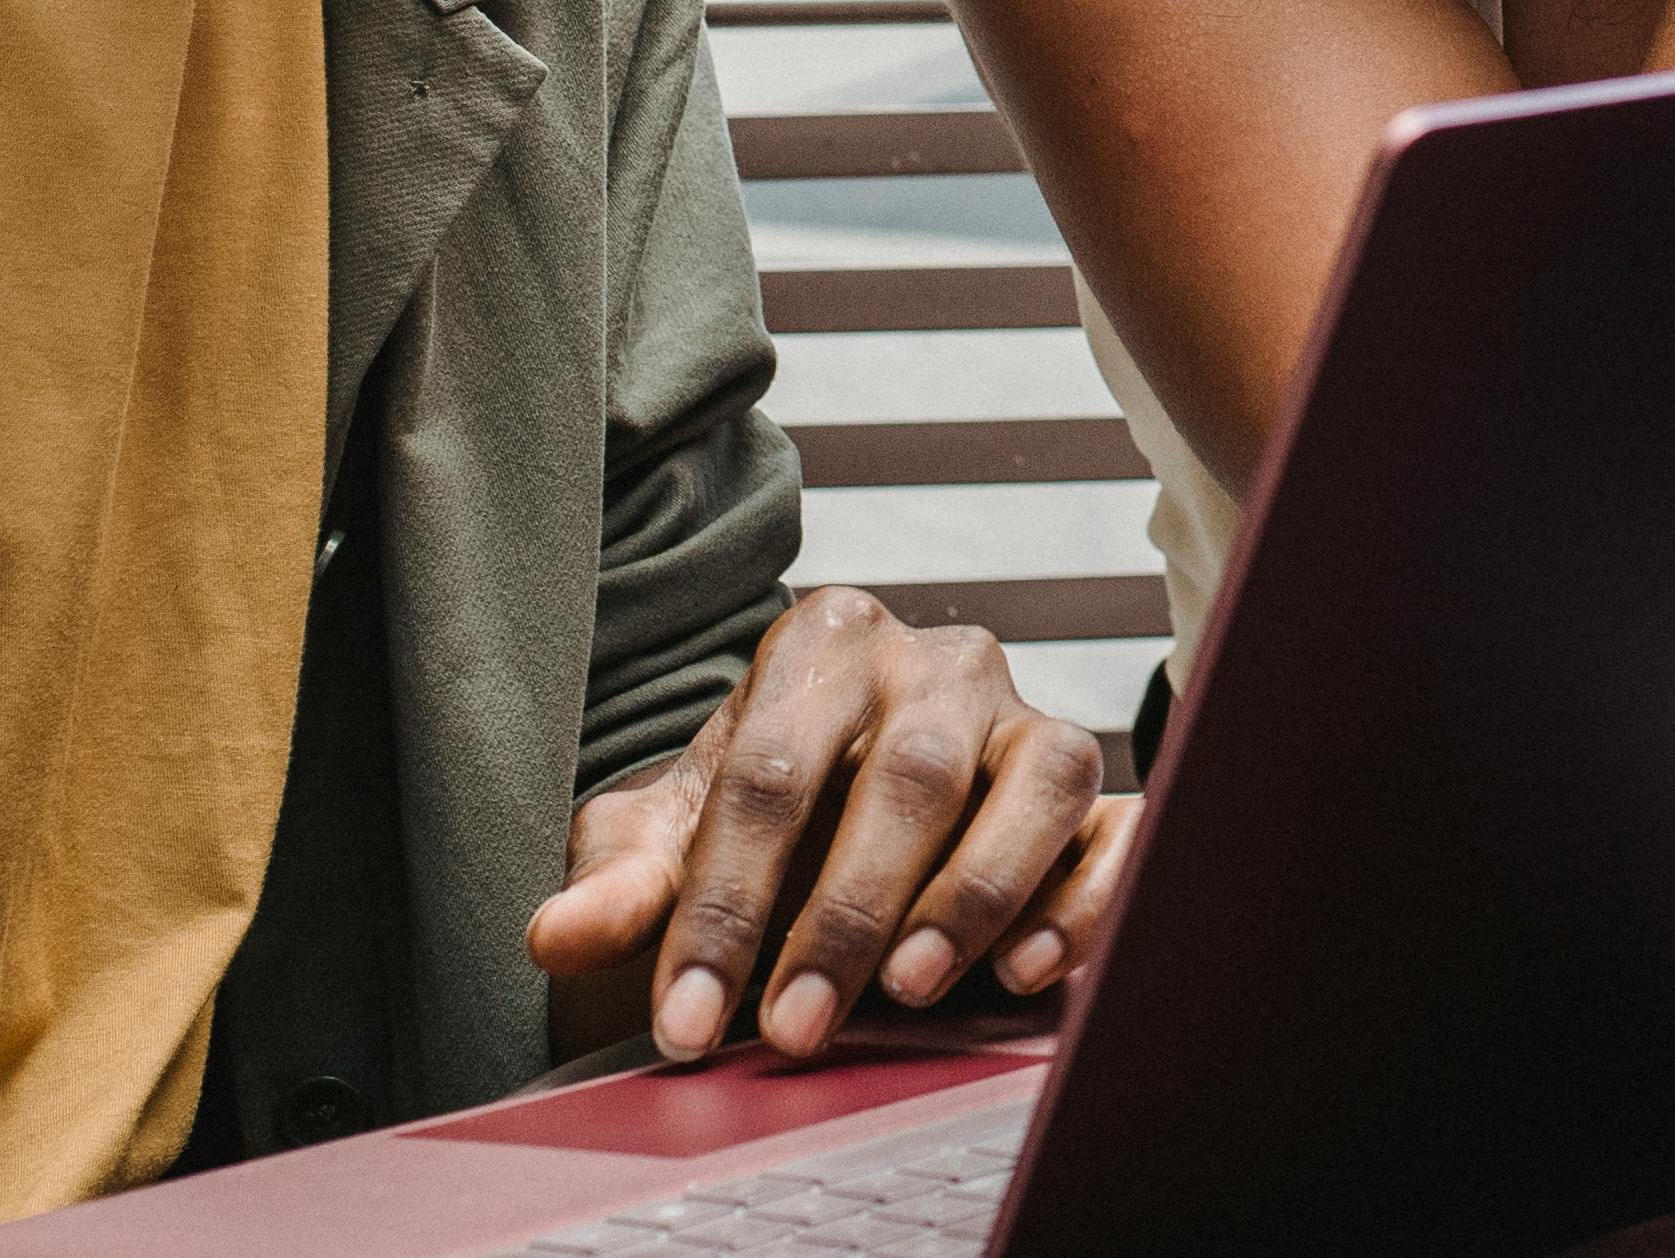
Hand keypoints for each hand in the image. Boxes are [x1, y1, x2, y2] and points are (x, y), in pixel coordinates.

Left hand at [524, 591, 1124, 1061]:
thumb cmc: (761, 818)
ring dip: (975, 893)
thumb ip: (622, 881)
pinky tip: (1030, 968)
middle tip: (793, 1031)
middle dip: (844, 917)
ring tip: (909, 990)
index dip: (723, 905)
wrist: (850, 805)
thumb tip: (557, 936)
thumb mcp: (672, 838)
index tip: (684, 1022)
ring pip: (1033, 780)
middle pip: (903, 778)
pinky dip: (1084, 895)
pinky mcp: (1095, 783)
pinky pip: (1117, 822)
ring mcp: (1026, 714)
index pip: (768, 774)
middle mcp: (937, 660)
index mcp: (822, 644)